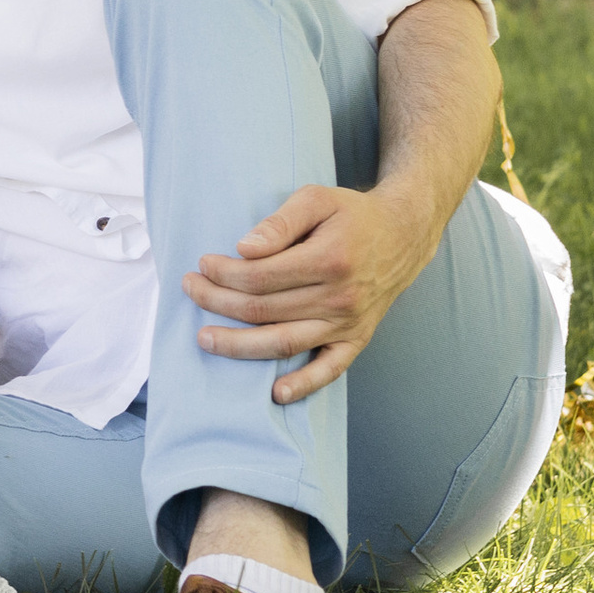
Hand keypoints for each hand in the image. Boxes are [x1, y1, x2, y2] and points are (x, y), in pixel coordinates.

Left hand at [183, 181, 436, 402]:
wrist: (403, 235)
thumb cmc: (351, 214)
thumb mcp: (316, 199)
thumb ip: (279, 222)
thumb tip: (244, 248)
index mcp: (329, 260)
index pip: (259, 276)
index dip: (223, 273)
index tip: (202, 264)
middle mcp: (340, 297)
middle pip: (263, 310)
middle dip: (217, 302)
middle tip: (190, 289)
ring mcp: (349, 323)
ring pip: (284, 342)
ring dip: (239, 345)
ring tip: (205, 338)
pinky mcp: (357, 340)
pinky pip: (329, 370)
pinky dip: (303, 385)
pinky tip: (275, 393)